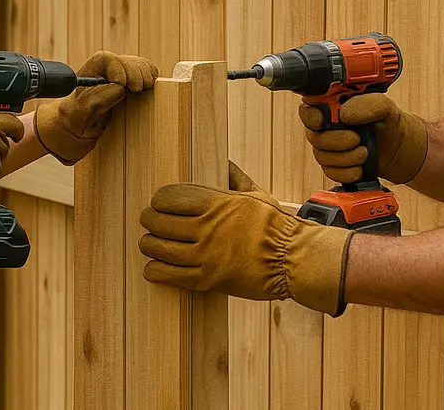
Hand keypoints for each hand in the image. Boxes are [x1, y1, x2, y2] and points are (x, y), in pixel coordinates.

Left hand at [34, 51, 157, 163]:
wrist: (78, 126)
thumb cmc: (75, 118)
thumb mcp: (81, 111)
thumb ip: (98, 97)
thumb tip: (118, 86)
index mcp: (89, 73)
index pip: (106, 59)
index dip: (119, 68)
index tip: (123, 84)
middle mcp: (104, 70)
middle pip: (125, 60)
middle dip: (135, 73)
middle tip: (137, 88)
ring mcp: (118, 74)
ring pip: (137, 63)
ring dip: (145, 74)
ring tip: (143, 87)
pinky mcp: (129, 80)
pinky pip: (144, 70)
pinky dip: (150, 75)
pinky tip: (148, 86)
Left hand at [138, 160, 351, 316]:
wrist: (294, 259)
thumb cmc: (277, 225)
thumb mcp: (257, 194)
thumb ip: (236, 179)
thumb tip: (225, 164)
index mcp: (217, 203)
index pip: (170, 197)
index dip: (159, 200)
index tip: (159, 203)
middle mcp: (207, 229)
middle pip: (159, 222)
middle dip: (150, 221)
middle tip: (150, 222)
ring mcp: (206, 255)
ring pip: (159, 249)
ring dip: (149, 245)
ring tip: (150, 244)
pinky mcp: (207, 280)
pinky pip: (169, 276)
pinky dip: (155, 271)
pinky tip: (154, 267)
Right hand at [298, 93, 427, 185]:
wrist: (399, 149)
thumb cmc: (388, 123)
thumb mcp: (384, 106)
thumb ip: (367, 104)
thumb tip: (345, 114)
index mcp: (333, 107)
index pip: (308, 109)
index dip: (311, 117)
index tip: (323, 122)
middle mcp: (327, 127)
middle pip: (314, 136)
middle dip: (336, 141)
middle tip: (357, 139)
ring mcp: (329, 148)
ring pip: (322, 156)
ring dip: (345, 158)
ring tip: (364, 152)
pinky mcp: (334, 166)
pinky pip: (330, 172)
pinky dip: (346, 172)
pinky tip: (359, 167)